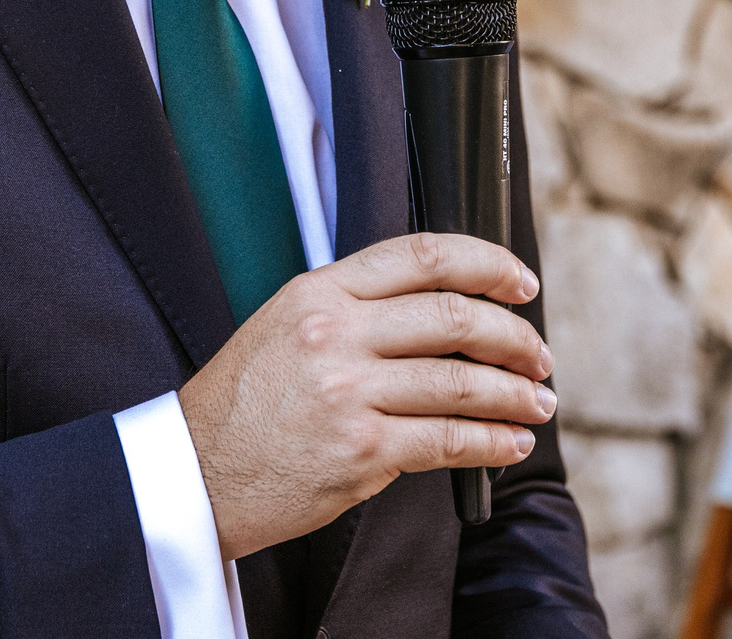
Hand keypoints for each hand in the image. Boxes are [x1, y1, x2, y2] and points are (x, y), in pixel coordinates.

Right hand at [177, 232, 556, 558]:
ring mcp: (348, 393)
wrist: (192, 475)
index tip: (522, 283)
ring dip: (514, 394)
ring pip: (461, 382)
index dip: (489, 263)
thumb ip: (356, 305)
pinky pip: (447, 440)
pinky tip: (509, 443)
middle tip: (539, 356)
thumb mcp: (286, 323)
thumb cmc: (244, 403)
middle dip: (514, 337)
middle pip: (455, 317)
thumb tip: (447, 307)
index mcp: (320, 290)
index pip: (425, 255)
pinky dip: (490, 442)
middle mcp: (336, 333)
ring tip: (538, 403)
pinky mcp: (360, 452)